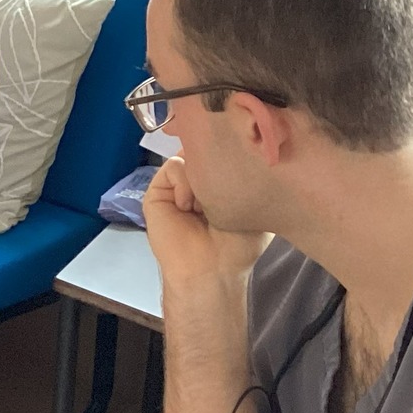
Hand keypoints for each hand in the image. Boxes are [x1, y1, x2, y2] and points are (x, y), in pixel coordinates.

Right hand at [143, 158, 270, 287]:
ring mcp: (177, 186)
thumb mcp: (255, 204)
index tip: (240, 157)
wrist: (212, 269)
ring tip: (205, 206)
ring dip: (201, 179)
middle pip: (203, 147)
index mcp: (219, 184)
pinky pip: (172, 166)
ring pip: (188, 155)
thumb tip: (240, 143)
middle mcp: (198, 181)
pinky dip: (184, 185)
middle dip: (215, 160)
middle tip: (225, 186)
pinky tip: (189, 207)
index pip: (222, 150)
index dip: (230, 148)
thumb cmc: (238, 245)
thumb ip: (248, 174)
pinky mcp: (158, 191)